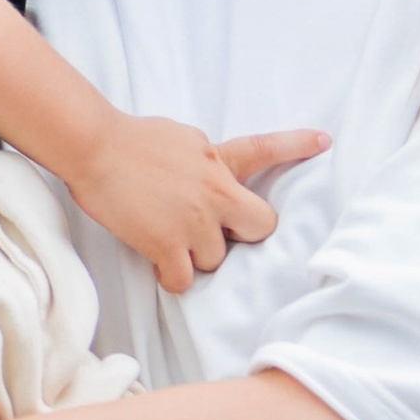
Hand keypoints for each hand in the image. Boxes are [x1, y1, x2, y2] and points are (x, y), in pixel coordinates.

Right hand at [66, 117, 327, 294]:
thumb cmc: (131, 139)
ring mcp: (193, 222)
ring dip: (197, 256)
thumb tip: (214, 173)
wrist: (95, 146)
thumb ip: (208, 160)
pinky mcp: (166, 245)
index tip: (324, 141)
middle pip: (260, 228)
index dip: (297, 145)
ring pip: (215, 260)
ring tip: (170, 238)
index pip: (265, 150)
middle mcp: (215, 193)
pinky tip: (159, 264)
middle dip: (243, 236)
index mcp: (219, 162)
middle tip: (217, 233)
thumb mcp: (183, 139)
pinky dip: (172, 277)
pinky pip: (183, 280)